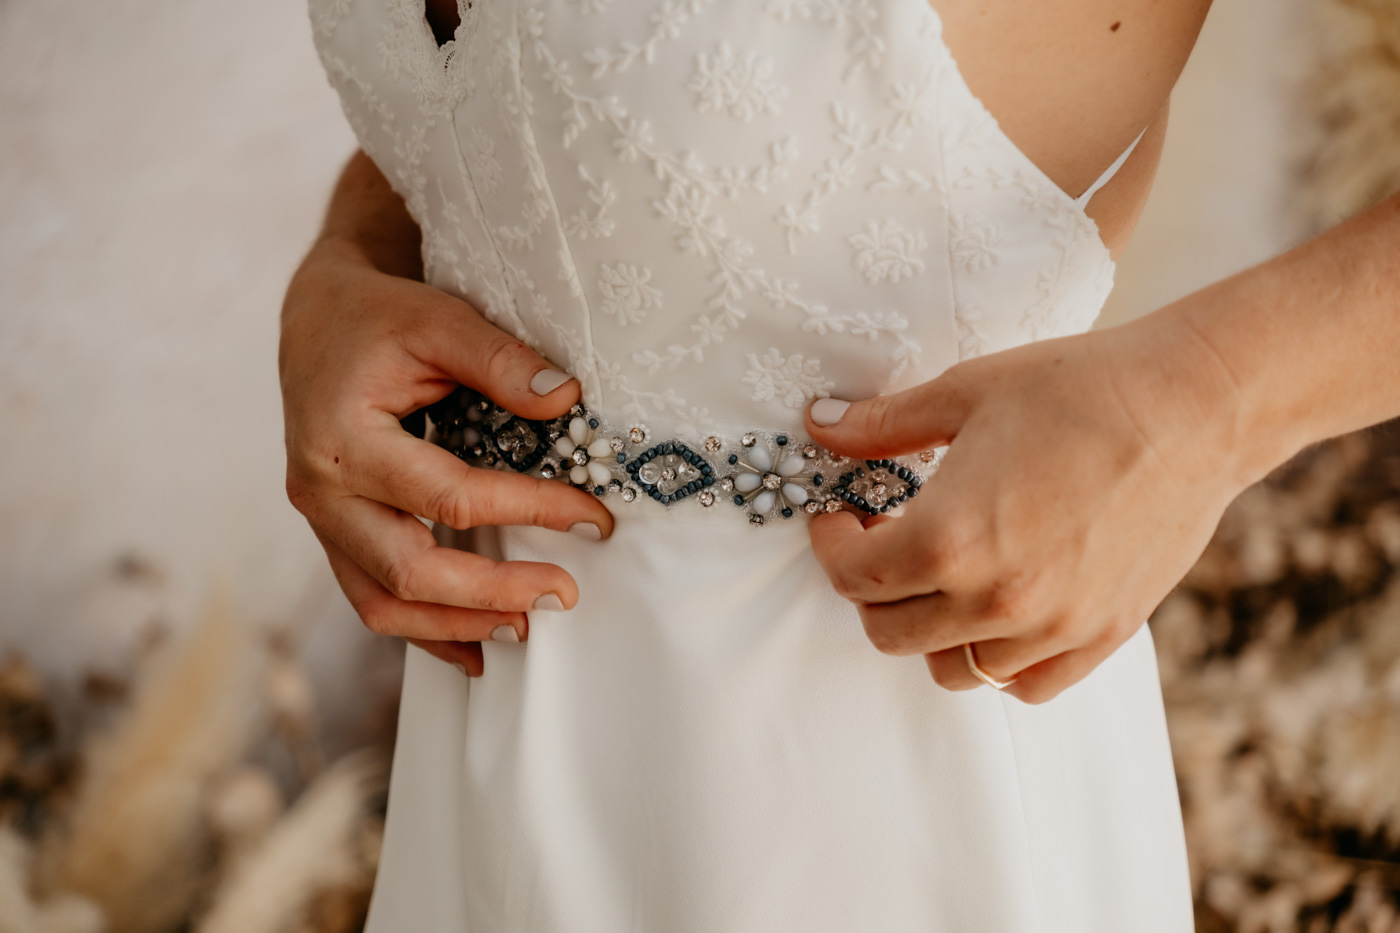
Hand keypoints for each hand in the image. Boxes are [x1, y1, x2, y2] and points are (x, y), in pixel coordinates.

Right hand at [280, 238, 613, 675]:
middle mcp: (321, 492)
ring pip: (381, 603)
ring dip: (456, 626)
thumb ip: (499, 359)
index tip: (591, 515)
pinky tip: (475, 650)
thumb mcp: (437, 319)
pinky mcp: (335, 534)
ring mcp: (322, 521)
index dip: (526, 508)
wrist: (314, 322)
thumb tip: (566, 399)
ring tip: (524, 630)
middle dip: (492, 591)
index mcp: (342, 440)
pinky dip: (424, 630)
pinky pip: (373, 599)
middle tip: (563, 593)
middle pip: (408, 570)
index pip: (448, 495)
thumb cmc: (376, 319)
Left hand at [803, 315, 1247, 702]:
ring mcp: (1051, 628)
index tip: (842, 517)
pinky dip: (998, 661)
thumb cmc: (1078, 389)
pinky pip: (1025, 685)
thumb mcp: (963, 393)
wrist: (1194, 405)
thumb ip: (881, 425)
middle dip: (871, 588)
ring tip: (943, 575)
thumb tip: (820, 428)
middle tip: (884, 542)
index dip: (833, 545)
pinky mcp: (1100, 636)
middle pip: (889, 632)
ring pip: (951, 670)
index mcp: (947, 541)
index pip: (853, 577)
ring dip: (929, 628)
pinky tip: (999, 609)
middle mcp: (994, 601)